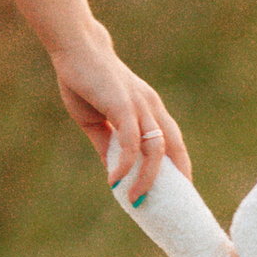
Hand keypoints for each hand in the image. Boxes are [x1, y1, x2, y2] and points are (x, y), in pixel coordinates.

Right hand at [52, 44, 188, 202]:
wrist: (76, 47)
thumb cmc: (87, 81)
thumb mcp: (97, 119)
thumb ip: (107, 143)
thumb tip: (113, 169)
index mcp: (151, 111)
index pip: (173, 145)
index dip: (179, 170)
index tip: (178, 196)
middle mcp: (152, 109)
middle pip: (175, 150)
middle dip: (175, 181)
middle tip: (169, 209)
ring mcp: (140, 106)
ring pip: (156, 150)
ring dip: (148, 178)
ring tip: (137, 199)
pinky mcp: (123, 104)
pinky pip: (131, 140)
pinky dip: (125, 163)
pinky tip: (116, 179)